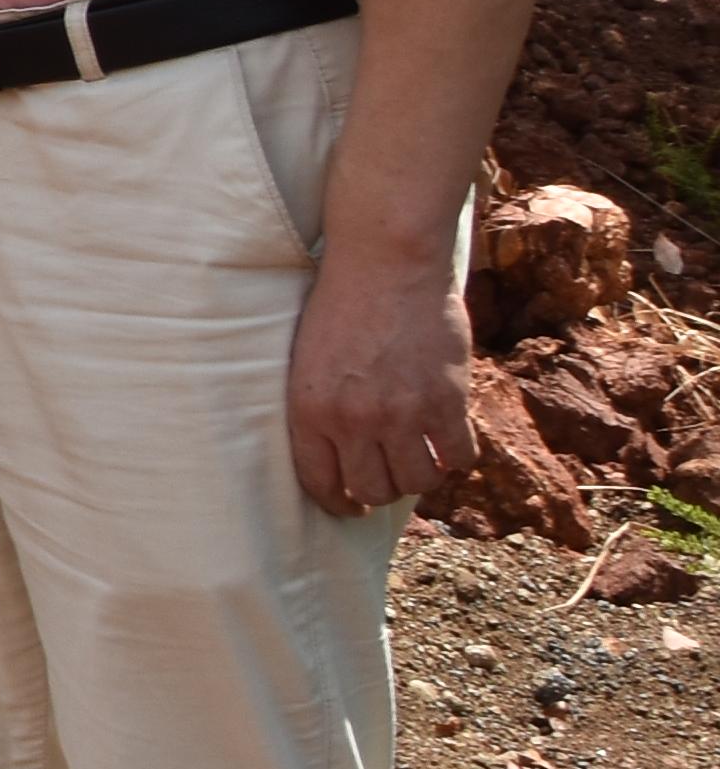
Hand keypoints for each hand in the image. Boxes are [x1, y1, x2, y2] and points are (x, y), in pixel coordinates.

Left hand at [284, 249, 472, 518]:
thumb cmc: (342, 305)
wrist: (386, 264)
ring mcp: (403, 414)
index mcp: (309, 410)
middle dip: (379, 491)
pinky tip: (449, 443)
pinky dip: (456, 458)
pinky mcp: (447, 403)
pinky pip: (459, 458)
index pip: (320, 483)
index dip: (338, 502)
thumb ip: (324, 407)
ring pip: (417, 482)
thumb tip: (342, 453)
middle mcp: (354, 421)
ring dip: (419, 477)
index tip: (350, 505)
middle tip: (388, 478)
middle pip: (373, 490)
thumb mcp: (309, 361)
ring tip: (417, 459)